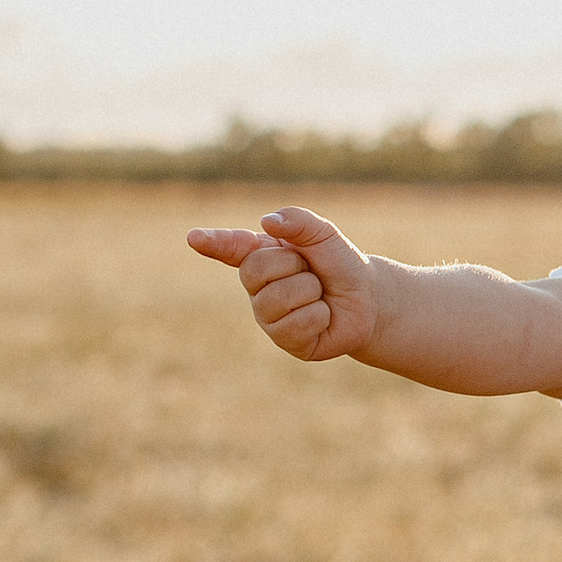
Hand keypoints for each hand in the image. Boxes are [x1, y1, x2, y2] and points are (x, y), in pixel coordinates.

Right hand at [186, 204, 382, 362]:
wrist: (367, 300)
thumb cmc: (340, 264)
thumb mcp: (324, 235)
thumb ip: (299, 222)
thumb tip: (267, 221)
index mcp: (261, 256)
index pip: (231, 248)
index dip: (213, 243)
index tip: (194, 237)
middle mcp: (257, 287)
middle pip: (255, 269)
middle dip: (294, 265)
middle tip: (312, 272)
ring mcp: (268, 316)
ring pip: (277, 299)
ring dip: (310, 291)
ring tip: (319, 295)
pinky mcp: (285, 340)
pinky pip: (295, 324)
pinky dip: (319, 316)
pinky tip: (322, 317)